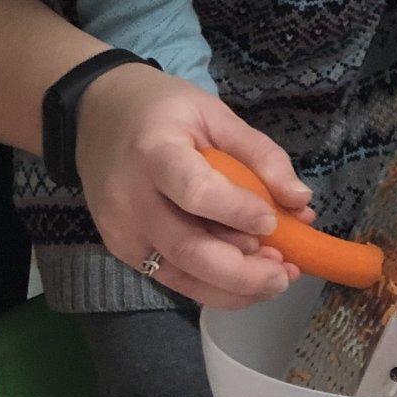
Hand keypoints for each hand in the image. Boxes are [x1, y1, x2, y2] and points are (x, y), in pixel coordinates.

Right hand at [76, 65, 313, 308]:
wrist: (95, 114)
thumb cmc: (161, 108)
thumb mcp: (214, 114)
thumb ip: (259, 155)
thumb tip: (302, 202)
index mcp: (154, 152)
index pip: (197, 192)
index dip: (238, 212)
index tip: (272, 220)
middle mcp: (131, 199)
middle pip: (190, 250)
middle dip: (245, 272)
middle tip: (288, 272)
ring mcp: (122, 231)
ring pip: (182, 277)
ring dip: (234, 288)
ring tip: (275, 279)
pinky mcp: (121, 250)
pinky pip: (172, 278)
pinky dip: (212, 286)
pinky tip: (244, 278)